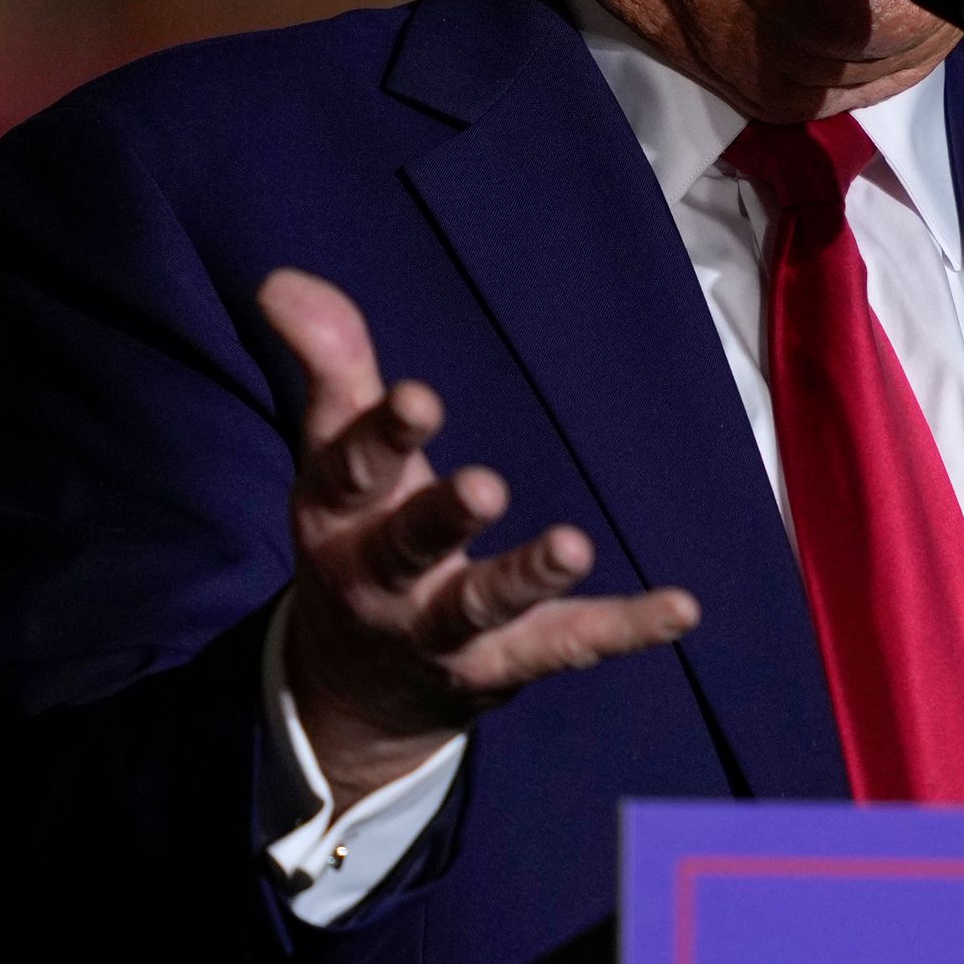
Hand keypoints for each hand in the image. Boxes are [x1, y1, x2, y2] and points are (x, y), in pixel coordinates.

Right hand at [261, 270, 699, 811]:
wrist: (355, 683)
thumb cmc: (359, 529)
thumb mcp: (335, 449)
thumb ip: (330, 362)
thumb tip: (283, 280)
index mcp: (336, 515)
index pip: (350, 472)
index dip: (383, 435)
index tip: (419, 397)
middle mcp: (381, 579)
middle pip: (408, 547)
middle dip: (443, 518)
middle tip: (486, 486)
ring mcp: (442, 630)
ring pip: (482, 606)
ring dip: (526, 577)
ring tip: (573, 546)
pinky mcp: (506, 663)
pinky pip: (567, 645)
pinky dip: (624, 628)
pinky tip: (681, 607)